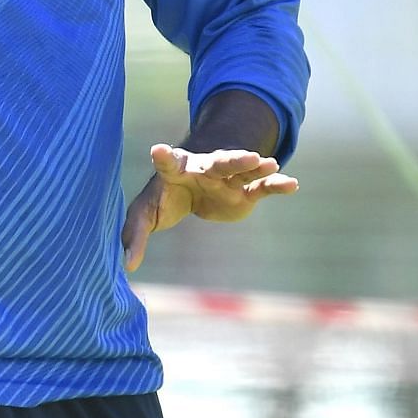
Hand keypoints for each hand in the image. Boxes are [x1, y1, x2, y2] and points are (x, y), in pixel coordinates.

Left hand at [122, 143, 298, 270]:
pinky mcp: (244, 193)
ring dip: (256, 167)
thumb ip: (134, 236)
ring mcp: (227, 180)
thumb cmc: (165, 198)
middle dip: (232, 160)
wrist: (193, 190)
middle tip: (247, 156)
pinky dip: (276, 185)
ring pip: (244, 170)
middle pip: (218, 163)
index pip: (168, 164)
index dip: (163, 158)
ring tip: (271, 162)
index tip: (158, 150)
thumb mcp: (146, 215)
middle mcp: (204, 170)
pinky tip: (292, 184)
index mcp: (175, 171)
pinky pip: (262, 188)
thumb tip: (125, 267)